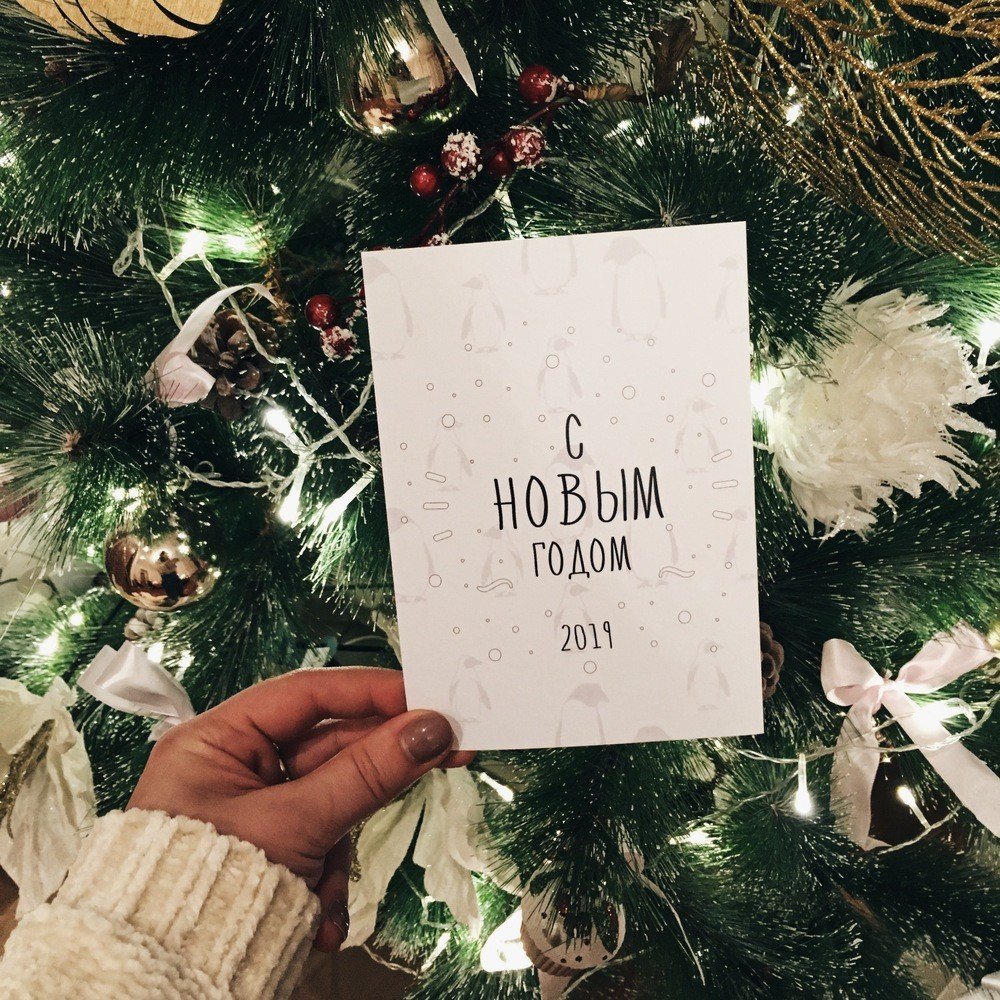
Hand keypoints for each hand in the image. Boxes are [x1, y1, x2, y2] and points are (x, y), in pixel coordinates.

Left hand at [127, 667, 473, 950]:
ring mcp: (257, 807)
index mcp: (218, 739)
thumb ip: (368, 773)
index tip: (426, 696)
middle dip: (376, 772)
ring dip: (343, 847)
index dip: (370, 690)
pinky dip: (329, 876)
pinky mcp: (274, 845)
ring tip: (326, 891)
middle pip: (329, 747)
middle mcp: (236, 765)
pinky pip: (322, 838)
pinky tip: (319, 916)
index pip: (308, 693)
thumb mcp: (297, 824)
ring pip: (334, 800)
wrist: (168, 981)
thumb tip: (432, 729)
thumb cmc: (210, 887)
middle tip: (448, 752)